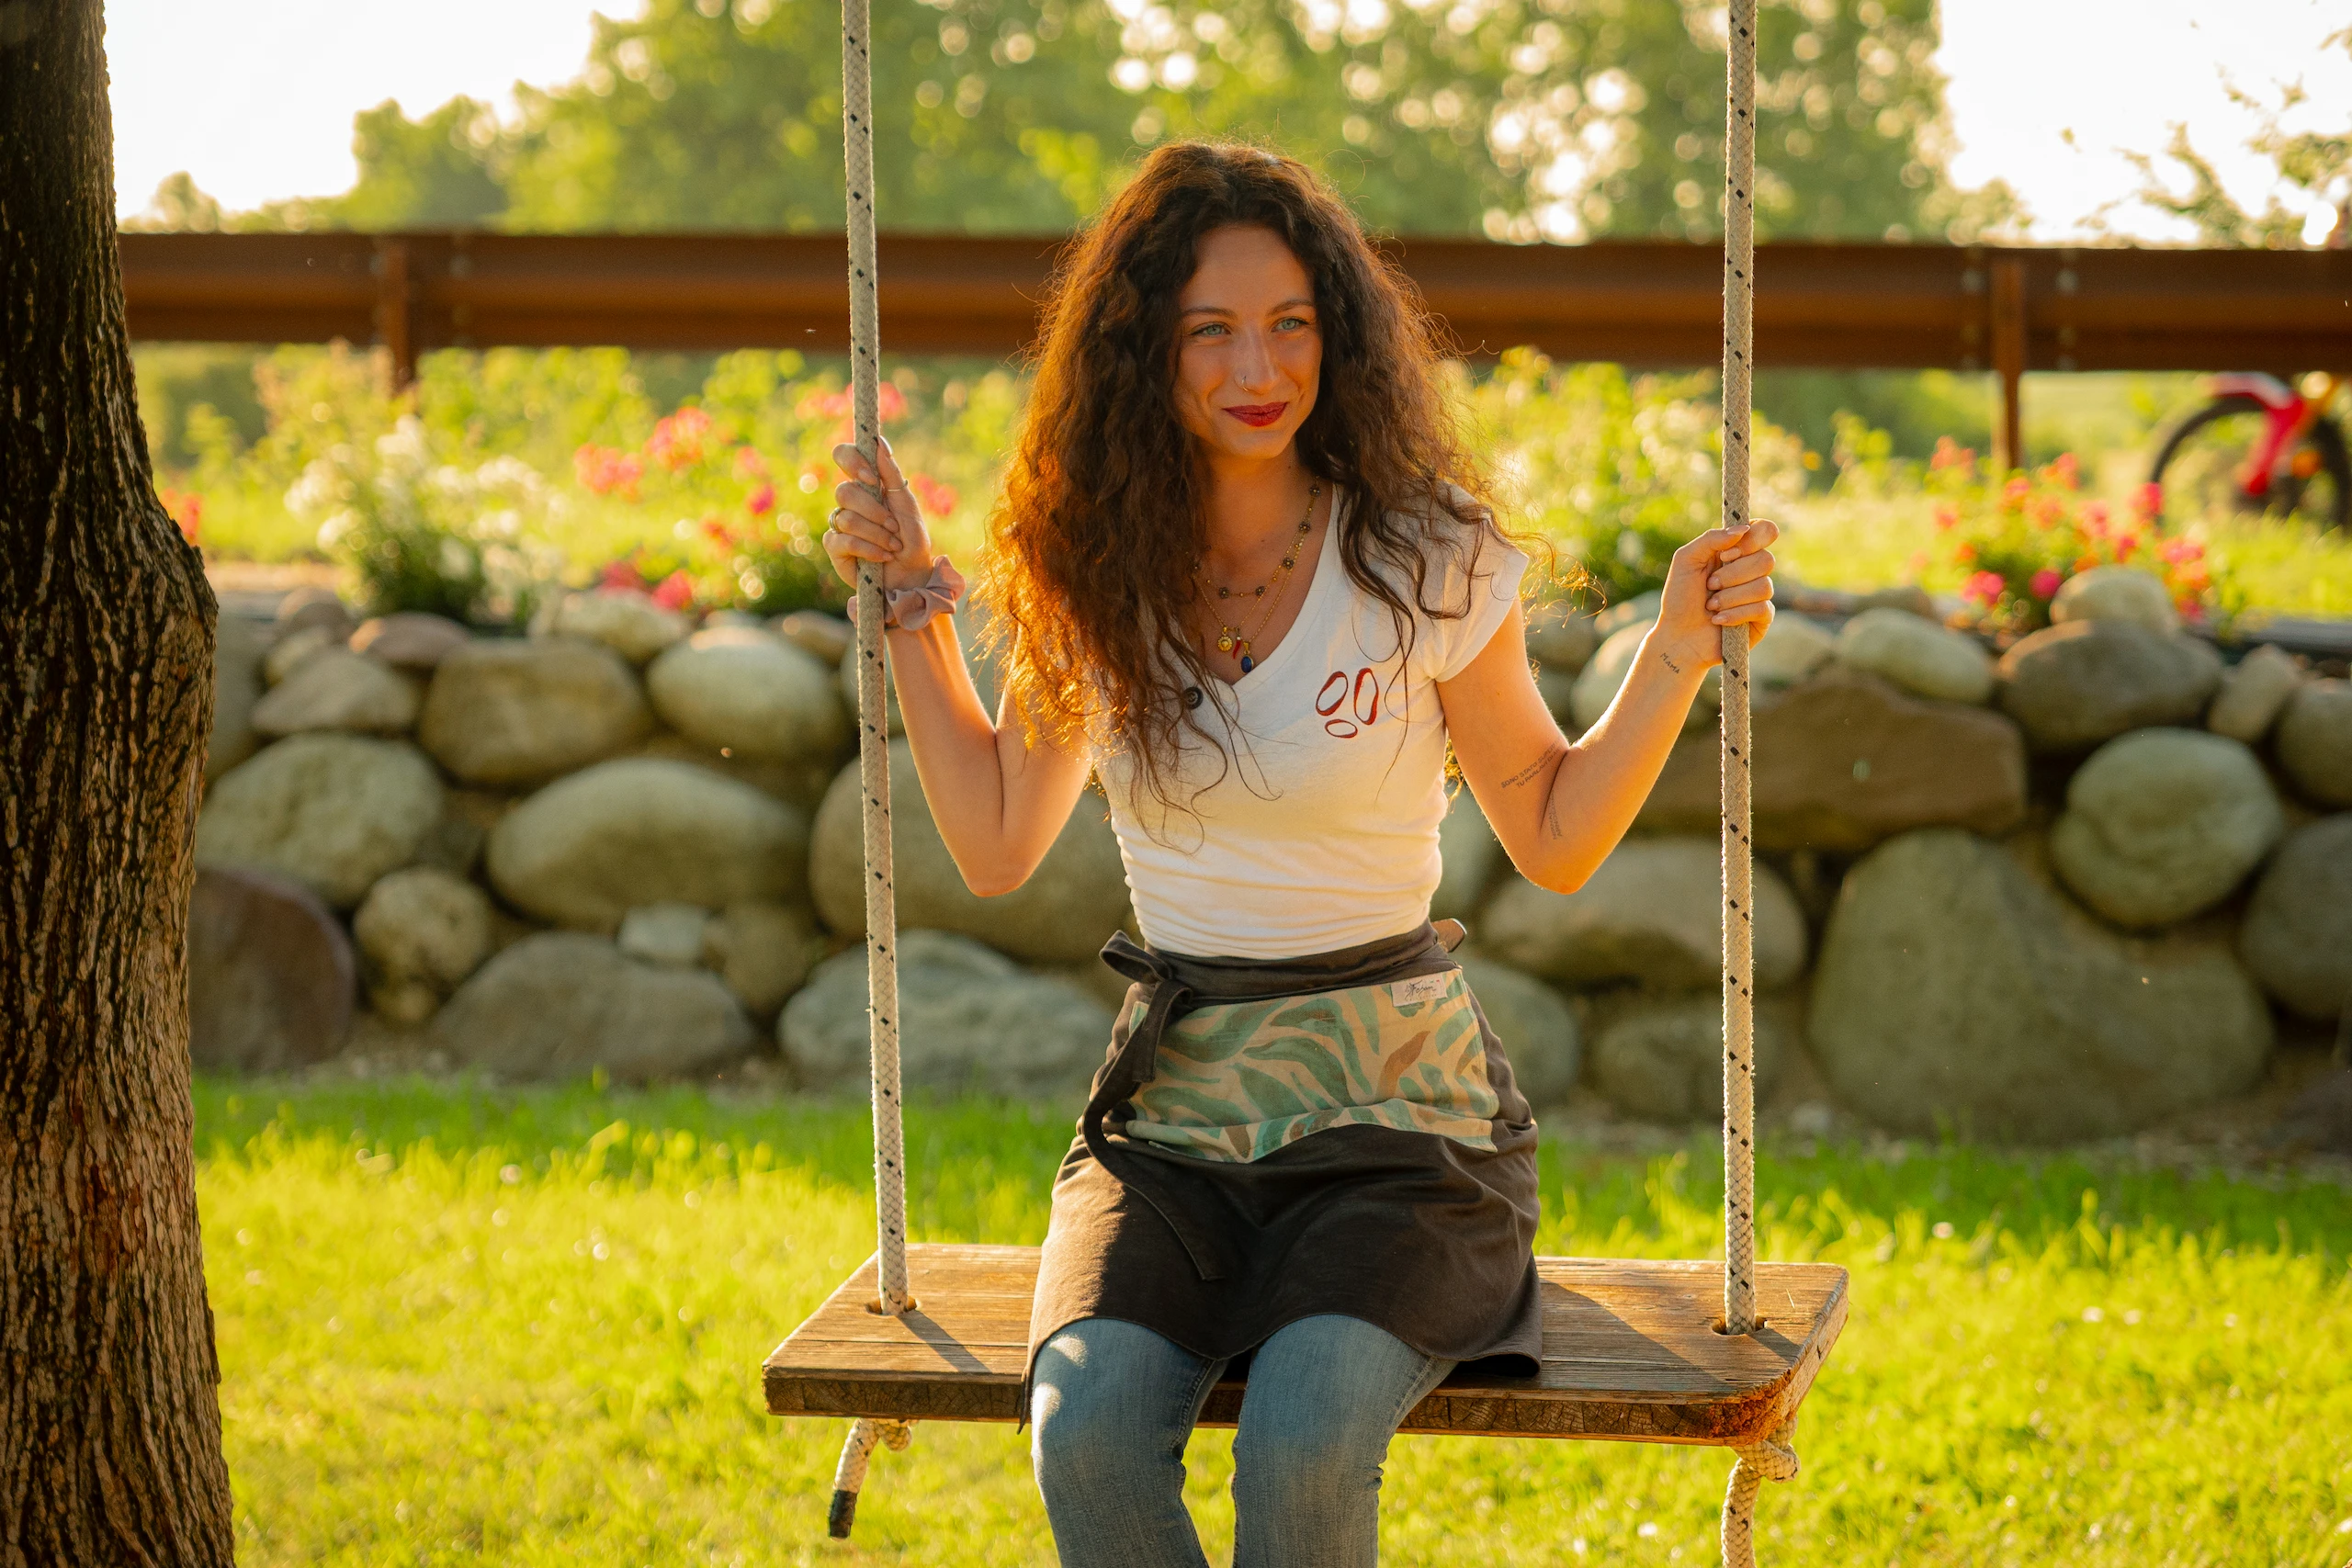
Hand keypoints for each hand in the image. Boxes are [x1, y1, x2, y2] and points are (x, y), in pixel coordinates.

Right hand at [823, 436, 937, 593]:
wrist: (912, 574)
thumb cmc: (911, 539)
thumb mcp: (906, 503)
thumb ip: (890, 473)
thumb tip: (879, 441)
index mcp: (866, 484)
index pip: (844, 456)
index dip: (852, 461)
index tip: (872, 478)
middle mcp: (850, 502)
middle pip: (845, 491)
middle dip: (874, 511)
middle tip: (893, 526)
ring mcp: (839, 524)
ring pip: (846, 518)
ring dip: (877, 535)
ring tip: (893, 546)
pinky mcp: (835, 549)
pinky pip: (842, 540)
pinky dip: (868, 549)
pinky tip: (883, 557)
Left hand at [1652, 518, 1777, 670]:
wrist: (1677, 636)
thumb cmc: (1679, 597)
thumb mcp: (1686, 560)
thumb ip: (1711, 539)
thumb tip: (1743, 529)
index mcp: (1737, 551)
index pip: (1765, 531)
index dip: (1752, 541)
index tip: (1727, 554)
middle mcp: (1752, 570)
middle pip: (1766, 560)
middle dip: (1733, 575)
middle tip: (1710, 584)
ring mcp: (1759, 594)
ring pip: (1764, 586)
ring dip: (1730, 597)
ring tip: (1711, 606)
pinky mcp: (1762, 618)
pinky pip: (1762, 608)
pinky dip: (1735, 613)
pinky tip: (1719, 620)